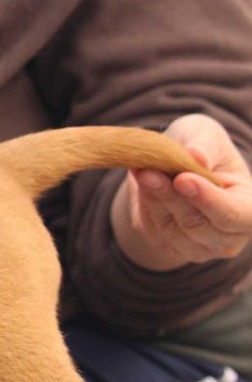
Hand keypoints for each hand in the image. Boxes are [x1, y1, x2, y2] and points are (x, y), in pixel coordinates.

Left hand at [111, 114, 251, 271]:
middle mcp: (229, 236)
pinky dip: (143, 207)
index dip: (209, 200)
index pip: (234, 214)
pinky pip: (152, 231)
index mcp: (250, 208)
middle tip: (148, 171)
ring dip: (152, 200)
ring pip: (171, 229)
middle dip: (170, 196)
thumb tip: (196, 156)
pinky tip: (141, 184)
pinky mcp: (170, 247)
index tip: (182, 179)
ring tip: (141, 171)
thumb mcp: (205, 134)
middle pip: (197, 224)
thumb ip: (204, 144)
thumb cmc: (200, 148)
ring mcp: (199, 247)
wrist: (173, 168)